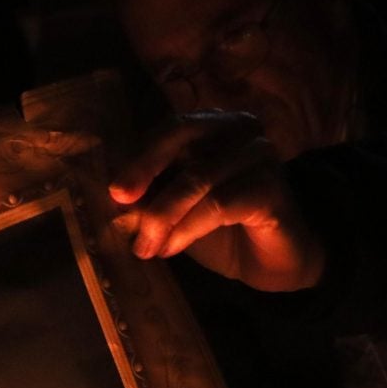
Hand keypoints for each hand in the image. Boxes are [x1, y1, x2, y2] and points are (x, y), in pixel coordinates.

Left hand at [108, 112, 325, 291]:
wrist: (272, 262)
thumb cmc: (222, 231)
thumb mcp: (178, 208)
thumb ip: (153, 193)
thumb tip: (116, 197)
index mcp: (216, 125)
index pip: (173, 127)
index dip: (141, 155)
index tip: (115, 191)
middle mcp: (241, 130)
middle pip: (184, 136)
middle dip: (146, 169)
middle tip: (121, 204)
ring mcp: (260, 155)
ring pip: (198, 178)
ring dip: (163, 215)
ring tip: (145, 247)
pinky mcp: (271, 188)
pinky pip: (219, 205)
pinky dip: (188, 229)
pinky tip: (171, 249)